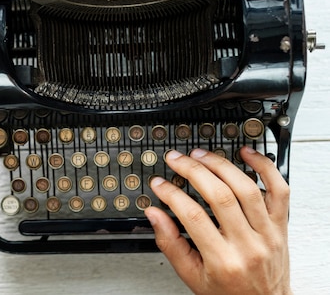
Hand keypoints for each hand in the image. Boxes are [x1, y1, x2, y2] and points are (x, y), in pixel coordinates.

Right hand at [145, 147, 290, 294]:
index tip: (159, 184)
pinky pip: (279, 190)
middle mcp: (248, 245)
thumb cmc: (228, 293)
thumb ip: (170, 244)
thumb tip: (153, 214)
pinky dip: (265, 167)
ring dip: (220, 165)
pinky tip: (247, 154)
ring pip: (246, 188)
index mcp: (223, 261)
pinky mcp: (281, 226)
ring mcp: (268, 233)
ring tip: (200, 155)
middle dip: (193, 171)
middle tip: (176, 160)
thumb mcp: (192, 276)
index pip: (193, 217)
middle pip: (220, 196)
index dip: (172, 195)